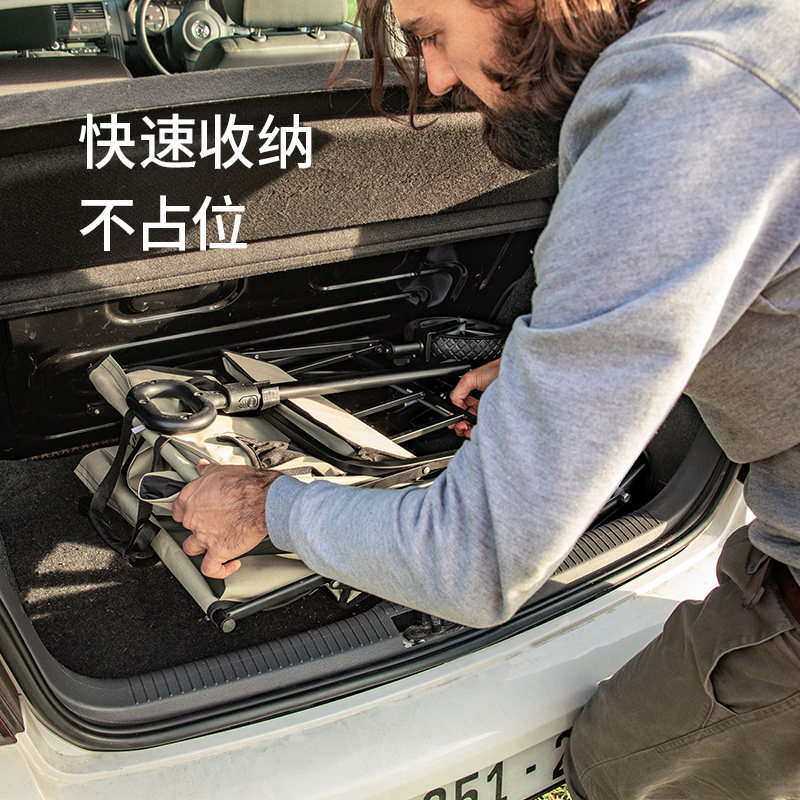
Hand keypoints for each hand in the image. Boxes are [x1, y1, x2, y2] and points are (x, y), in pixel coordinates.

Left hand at [173, 460, 281, 578]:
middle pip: (186, 530)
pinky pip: (210, 569)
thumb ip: (207, 471)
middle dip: (198, 529)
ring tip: (216, 545)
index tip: (196, 514)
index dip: (187, 514)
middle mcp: (193, 519)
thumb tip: (201, 466)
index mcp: (190, 499)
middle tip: (214, 526)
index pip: (178, 511)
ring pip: (192, 549)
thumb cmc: (246, 484)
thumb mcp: (222, 470)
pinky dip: (219, 570)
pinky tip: (229, 564)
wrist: (265, 499)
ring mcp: (204, 537)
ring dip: (203, 549)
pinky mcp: (218, 552)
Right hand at [449, 358, 500, 438]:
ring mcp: (486, 410)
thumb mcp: (470, 378)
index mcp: (470, 394)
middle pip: (465, 418)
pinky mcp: (494, 415)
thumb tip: (454, 405)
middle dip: (460, 424)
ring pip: (474, 423)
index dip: (455, 415)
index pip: (459, 408)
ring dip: (468, 429)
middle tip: (460, 426)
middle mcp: (478, 403)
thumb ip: (457, 391)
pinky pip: (485, 424)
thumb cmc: (495, 371)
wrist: (513, 374)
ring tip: (466, 430)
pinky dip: (478, 429)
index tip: (453, 421)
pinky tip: (475, 429)